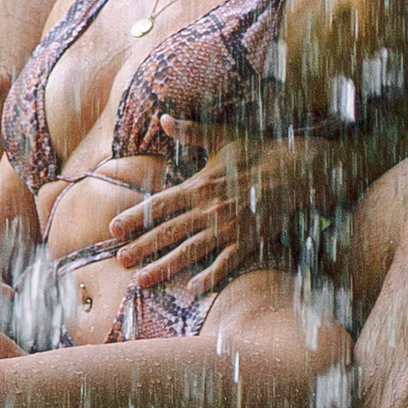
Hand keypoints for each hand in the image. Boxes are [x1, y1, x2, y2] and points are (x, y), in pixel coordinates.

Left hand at [114, 123, 316, 294]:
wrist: (294, 170)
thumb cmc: (257, 152)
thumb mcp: (221, 136)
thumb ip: (190, 132)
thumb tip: (163, 117)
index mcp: (199, 185)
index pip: (158, 204)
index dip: (135, 217)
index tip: (113, 228)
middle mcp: (208, 209)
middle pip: (168, 232)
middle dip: (141, 247)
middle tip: (120, 261)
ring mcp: (227, 227)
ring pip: (190, 251)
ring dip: (165, 266)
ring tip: (142, 280)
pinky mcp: (247, 240)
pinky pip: (225, 262)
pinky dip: (210, 276)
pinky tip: (193, 289)